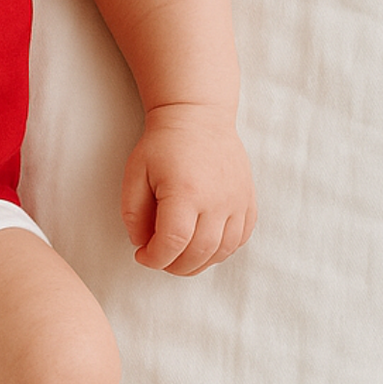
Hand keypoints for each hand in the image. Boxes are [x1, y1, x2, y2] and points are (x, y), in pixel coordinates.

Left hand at [121, 104, 256, 274]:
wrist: (197, 118)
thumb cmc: (163, 144)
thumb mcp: (135, 173)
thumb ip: (133, 212)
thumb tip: (141, 243)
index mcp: (185, 192)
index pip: (173, 243)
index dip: (155, 258)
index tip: (143, 255)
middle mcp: (217, 200)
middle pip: (199, 253)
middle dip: (174, 265)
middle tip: (159, 259)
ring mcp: (237, 202)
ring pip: (222, 252)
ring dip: (198, 263)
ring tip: (178, 257)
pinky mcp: (248, 202)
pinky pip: (239, 240)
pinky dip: (220, 251)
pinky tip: (202, 246)